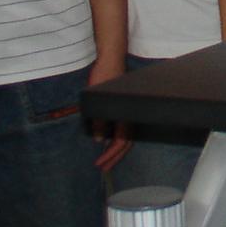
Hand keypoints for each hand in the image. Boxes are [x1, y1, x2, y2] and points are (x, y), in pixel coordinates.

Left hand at [87, 57, 130, 171]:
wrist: (110, 58)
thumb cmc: (104, 75)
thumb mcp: (97, 100)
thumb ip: (99, 120)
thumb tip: (100, 139)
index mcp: (123, 113)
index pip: (120, 142)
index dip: (110, 155)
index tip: (99, 164)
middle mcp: (128, 114)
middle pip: (126, 143)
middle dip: (114, 158)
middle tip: (103, 169)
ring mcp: (127, 110)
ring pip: (126, 136)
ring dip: (115, 150)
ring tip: (105, 159)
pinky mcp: (123, 106)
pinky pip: (123, 127)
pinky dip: (116, 139)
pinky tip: (107, 141)